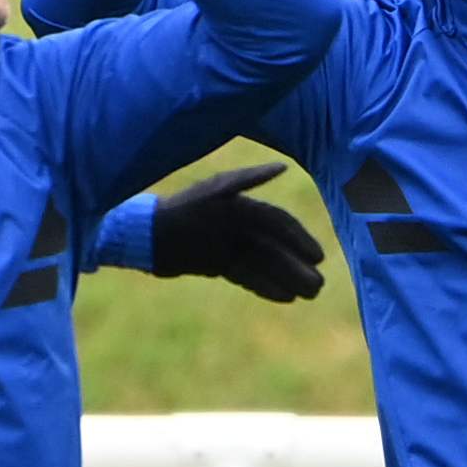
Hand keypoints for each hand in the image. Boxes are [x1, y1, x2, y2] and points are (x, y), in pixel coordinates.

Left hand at [143, 164, 324, 303]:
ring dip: (287, 278)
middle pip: (276, 247)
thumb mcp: (216, 191)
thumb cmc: (183, 208)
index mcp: (243, 206)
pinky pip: (247, 276)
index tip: (319, 257)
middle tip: (318, 286)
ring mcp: (229, 246)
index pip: (280, 223)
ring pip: (265, 264)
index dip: (300, 239)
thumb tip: (281, 168)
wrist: (148, 234)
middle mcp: (240, 226)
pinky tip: (284, 298)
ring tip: (308, 295)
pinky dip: (265, 286)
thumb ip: (249, 179)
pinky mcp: (217, 264)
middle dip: (298, 265)